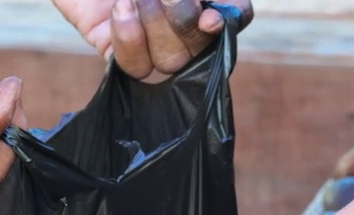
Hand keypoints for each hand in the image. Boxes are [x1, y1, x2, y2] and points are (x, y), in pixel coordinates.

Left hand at [54, 0, 252, 78]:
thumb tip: (211, 13)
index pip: (237, 12)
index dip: (233, 14)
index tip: (210, 16)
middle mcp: (181, 20)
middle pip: (204, 44)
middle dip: (182, 18)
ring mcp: (150, 41)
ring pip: (172, 61)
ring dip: (155, 25)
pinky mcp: (116, 53)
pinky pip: (135, 67)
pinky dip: (130, 38)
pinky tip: (122, 8)